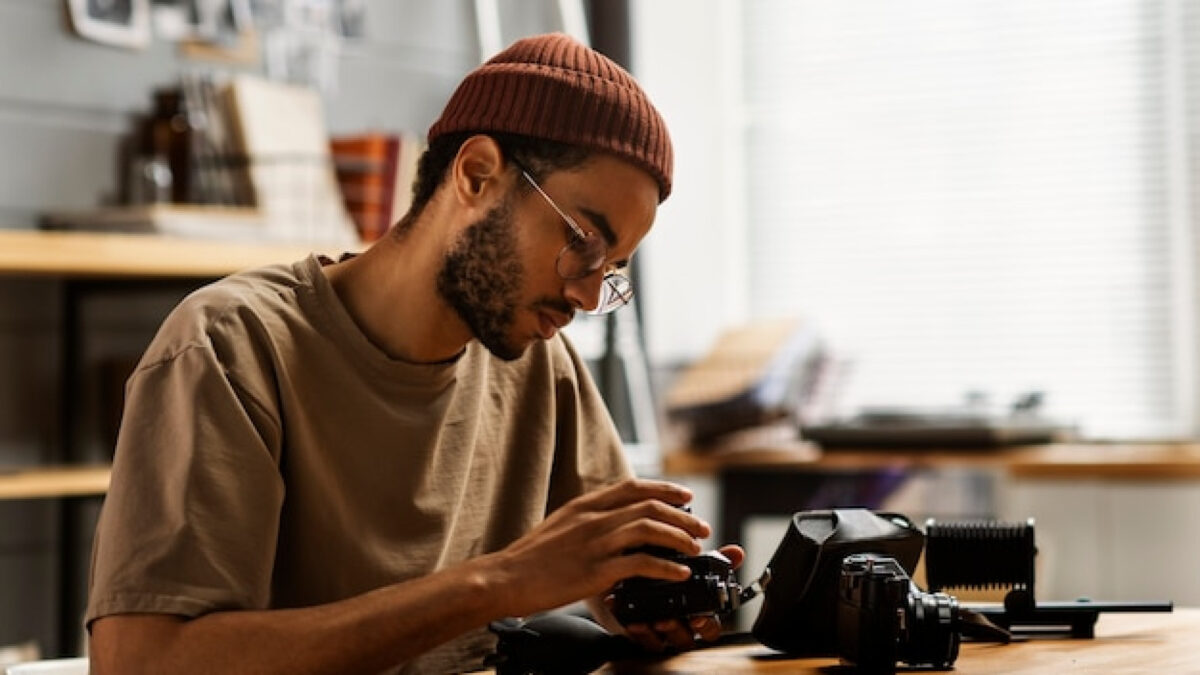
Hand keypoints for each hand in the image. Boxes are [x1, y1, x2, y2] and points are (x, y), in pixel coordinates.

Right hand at [485, 478, 711, 617]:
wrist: (506, 577)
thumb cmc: (532, 558)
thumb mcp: (561, 525)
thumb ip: (589, 519)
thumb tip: (615, 521)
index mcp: (585, 505)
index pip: (634, 486)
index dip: (665, 489)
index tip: (686, 497)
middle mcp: (593, 518)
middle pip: (650, 505)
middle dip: (682, 515)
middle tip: (701, 526)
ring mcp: (596, 543)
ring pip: (650, 528)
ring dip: (680, 537)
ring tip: (694, 548)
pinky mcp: (597, 570)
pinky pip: (642, 563)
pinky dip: (667, 567)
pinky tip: (678, 573)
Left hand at [617, 544, 745, 652]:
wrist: (643, 583)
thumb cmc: (676, 577)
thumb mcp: (696, 567)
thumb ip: (717, 562)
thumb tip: (737, 552)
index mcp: (699, 614)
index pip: (711, 629)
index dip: (706, 626)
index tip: (698, 619)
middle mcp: (682, 626)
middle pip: (685, 639)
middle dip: (676, 630)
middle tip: (667, 620)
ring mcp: (661, 632)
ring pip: (662, 642)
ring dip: (654, 633)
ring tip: (648, 621)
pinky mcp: (641, 632)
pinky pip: (640, 640)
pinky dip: (636, 630)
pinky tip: (632, 620)